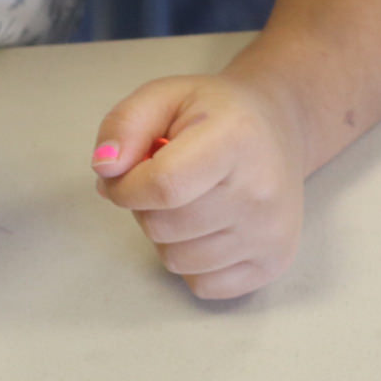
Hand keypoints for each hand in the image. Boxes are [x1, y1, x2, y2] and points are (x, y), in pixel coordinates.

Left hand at [90, 73, 307, 299]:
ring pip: (177, 261)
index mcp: (234, 140)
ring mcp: (271, 233)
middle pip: (164, 227)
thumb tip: (104, 169)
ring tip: (184, 200)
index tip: (120, 176)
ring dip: (164, 235)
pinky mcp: (274, 262)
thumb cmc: (212, 111)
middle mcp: (260, 192)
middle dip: (143, 207)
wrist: (276, 127)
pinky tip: (203, 226)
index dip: (124, 187)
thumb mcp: (162, 95)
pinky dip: (189, 262)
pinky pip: (203, 285)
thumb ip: (124, 125)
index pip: (162, 186)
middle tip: (161, 180)